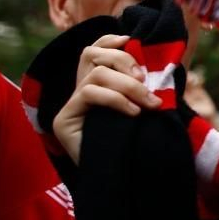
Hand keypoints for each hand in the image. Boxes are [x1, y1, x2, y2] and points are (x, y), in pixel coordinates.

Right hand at [53, 34, 160, 162]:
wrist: (124, 179)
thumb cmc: (136, 142)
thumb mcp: (143, 107)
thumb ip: (142, 86)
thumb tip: (154, 64)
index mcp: (96, 84)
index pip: (94, 49)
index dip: (110, 40)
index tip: (132, 41)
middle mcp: (78, 91)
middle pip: (93, 54)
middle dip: (125, 62)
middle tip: (147, 82)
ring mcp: (69, 106)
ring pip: (96, 74)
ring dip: (128, 85)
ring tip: (148, 104)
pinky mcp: (63, 120)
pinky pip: (89, 93)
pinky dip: (116, 99)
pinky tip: (133, 113)